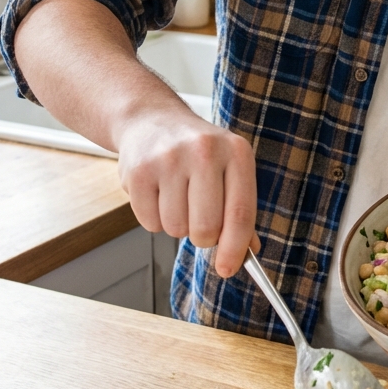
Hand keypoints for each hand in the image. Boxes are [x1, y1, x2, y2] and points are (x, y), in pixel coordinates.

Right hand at [116, 107, 259, 278]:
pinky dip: (154, 218)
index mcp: (236, 152)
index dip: (235, 249)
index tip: (227, 269)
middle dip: (202, 236)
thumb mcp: (229, 167)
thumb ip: (240, 209)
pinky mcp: (139, 171)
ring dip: (176, 224)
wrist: (152, 119)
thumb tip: (248, 252)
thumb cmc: (197, 151)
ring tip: (176, 196)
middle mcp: (204, 151)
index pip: (241, 214)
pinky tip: (158, 193)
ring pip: (176, 228)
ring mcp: (169, 159)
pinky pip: (149, 223)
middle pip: (206, 228)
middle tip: (198, 218)